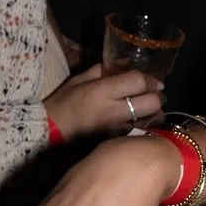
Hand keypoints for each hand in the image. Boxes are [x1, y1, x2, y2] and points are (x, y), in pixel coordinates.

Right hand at [46, 63, 163, 140]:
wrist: (47, 132)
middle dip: (157, 96)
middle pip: (152, 102)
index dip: (149, 79)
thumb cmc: (61, 104)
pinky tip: (142, 124)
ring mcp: (117, 129)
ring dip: (155, 113)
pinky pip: (141, 133)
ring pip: (151, 120)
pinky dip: (146, 127)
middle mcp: (113, 110)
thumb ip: (99, 71)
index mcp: (102, 91)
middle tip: (154, 94)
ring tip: (149, 110)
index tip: (152, 80)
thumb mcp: (77, 81)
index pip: (138, 81)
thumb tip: (119, 63)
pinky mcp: (117, 142)